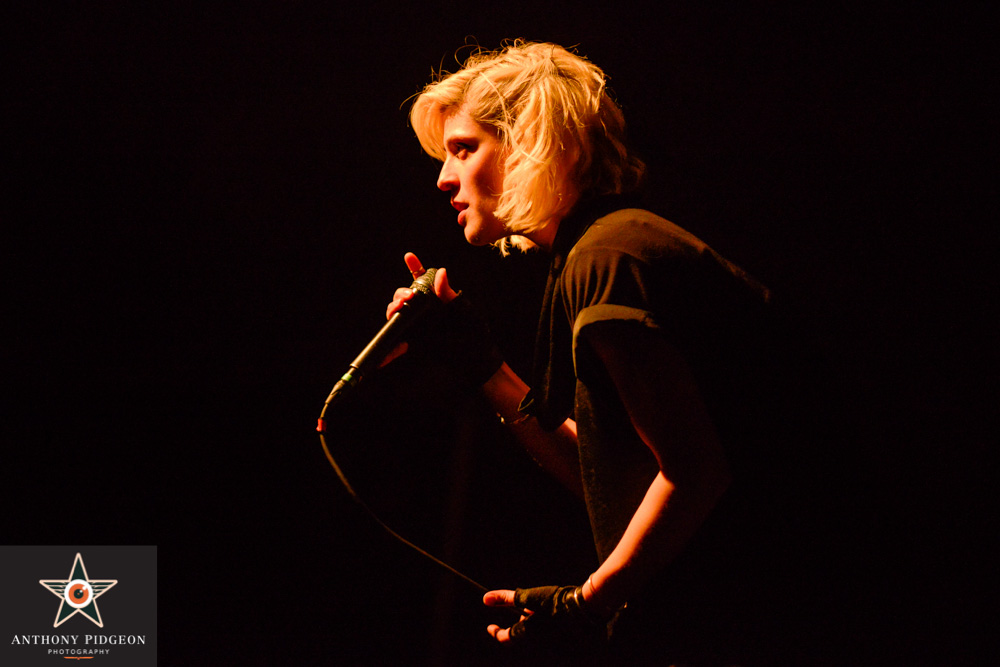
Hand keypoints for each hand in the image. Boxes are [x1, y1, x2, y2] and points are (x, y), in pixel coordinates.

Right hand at [383, 252, 503, 385]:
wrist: (473, 356)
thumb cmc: (472, 331)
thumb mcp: (463, 310)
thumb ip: (449, 294)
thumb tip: (441, 272)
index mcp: (435, 297)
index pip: (422, 278)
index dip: (414, 266)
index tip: (409, 256)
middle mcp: (423, 308)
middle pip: (403, 296)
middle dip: (400, 294)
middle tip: (407, 297)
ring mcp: (416, 325)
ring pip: (396, 315)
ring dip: (392, 311)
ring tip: (396, 311)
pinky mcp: (413, 342)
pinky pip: (397, 344)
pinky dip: (388, 351)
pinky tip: (382, 358)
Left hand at [484, 585, 610, 649]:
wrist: (587, 608)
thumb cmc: (556, 601)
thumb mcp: (529, 596)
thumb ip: (506, 598)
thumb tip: (485, 598)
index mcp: (527, 634)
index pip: (505, 638)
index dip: (496, 632)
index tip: (491, 627)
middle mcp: (537, 644)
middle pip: (522, 638)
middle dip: (521, 625)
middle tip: (524, 612)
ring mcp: (551, 647)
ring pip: (536, 639)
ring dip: (535, 628)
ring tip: (543, 612)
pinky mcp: (564, 648)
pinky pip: (550, 640)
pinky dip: (548, 630)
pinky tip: (555, 618)